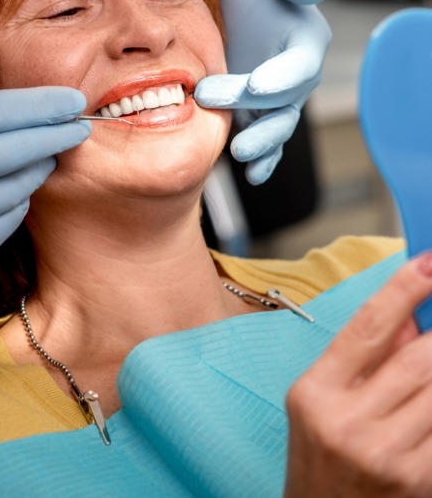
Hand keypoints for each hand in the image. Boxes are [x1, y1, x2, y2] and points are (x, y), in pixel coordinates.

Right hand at [0, 87, 89, 299]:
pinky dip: (14, 202)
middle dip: (61, 134)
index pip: (8, 109)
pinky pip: (11, 217)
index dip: (49, 104)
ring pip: (24, 184)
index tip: (75, 101)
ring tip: (43, 158)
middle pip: (28, 146)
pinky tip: (10, 193)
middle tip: (80, 128)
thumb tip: (23, 110)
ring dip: (37, 169)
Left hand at [194, 0, 331, 184]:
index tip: (257, 84)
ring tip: (240, 153)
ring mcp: (275, 100)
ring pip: (277, 127)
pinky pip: (266, 142)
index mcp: (305, 40)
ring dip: (262, 143)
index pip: (301, 64)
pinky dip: (264, 161)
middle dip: (253, 106)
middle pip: (284, 100)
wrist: (212, 8)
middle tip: (210, 98)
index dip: (283, 76)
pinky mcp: (255, 116)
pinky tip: (252, 175)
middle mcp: (295, 75)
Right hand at [284, 253, 431, 496]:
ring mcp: (385, 455)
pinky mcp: (416, 481)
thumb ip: (366, 355)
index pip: (367, 326)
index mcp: (316, 392)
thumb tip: (412, 314)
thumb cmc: (320, 456)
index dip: (404, 288)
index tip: (430, 261)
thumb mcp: (325, 398)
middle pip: (418, 357)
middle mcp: (347, 423)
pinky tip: (431, 396)